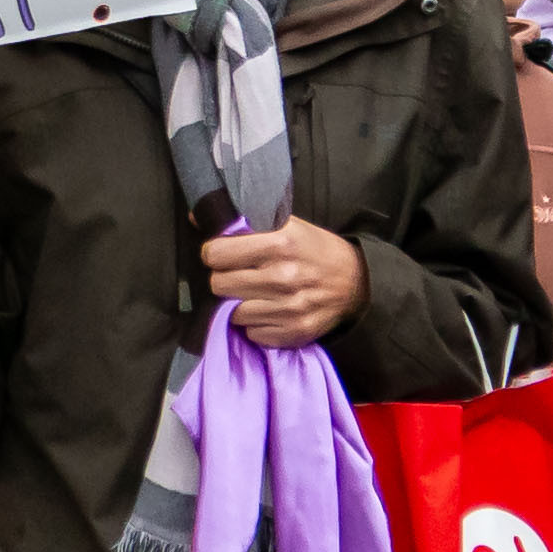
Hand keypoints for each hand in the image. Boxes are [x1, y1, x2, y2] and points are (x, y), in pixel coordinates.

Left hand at [201, 216, 362, 347]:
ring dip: (238, 303)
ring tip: (254, 293)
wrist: (356, 282)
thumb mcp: (287, 225)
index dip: (214, 253)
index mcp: (280, 243)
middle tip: (237, 274)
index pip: (217, 253)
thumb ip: (246, 223)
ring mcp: (288, 308)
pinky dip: (255, 324)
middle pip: (219, 284)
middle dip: (224, 278)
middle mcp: (283, 277)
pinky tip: (269, 310)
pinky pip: (251, 333)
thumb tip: (196, 217)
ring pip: (232, 312)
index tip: (221, 254)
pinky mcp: (293, 333)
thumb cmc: (315, 250)